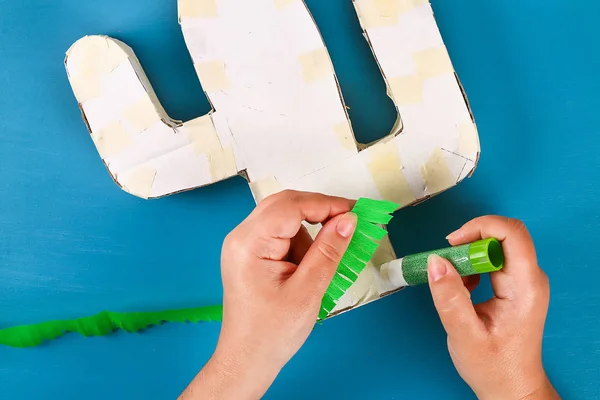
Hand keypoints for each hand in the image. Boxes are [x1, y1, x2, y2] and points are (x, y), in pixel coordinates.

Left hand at [180, 191, 355, 398]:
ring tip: (315, 271)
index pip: (291, 206)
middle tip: (348, 226)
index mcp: (249, 243)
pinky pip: (280, 234)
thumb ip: (329, 251)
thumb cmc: (273, 332)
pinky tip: (304, 271)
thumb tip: (349, 219)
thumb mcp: (308, 291)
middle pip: (285, 205)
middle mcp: (241, 236)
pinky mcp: (249, 253)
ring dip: (309, 234)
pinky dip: (300, 244)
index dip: (326, 204)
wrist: (246, 360)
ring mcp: (243, 244)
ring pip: (284, 218)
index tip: (356, 212)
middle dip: (319, 213)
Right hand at [427, 216, 558, 398]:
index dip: (480, 227)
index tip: (451, 243)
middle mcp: (530, 278)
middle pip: (504, 235)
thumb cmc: (493, 367)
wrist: (511, 387)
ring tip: (452, 279)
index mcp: (526, 287)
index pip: (512, 234)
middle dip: (470, 239)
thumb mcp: (464, 334)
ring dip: (469, 254)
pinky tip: (462, 287)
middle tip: (446, 259)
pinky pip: (492, 259)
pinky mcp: (515, 285)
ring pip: (497, 245)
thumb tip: (436, 260)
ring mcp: (524, 281)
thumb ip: (450, 297)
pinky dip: (472, 265)